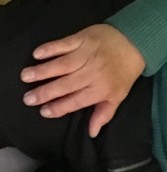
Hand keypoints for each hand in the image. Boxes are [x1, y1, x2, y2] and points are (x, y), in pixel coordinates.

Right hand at [21, 24, 144, 137]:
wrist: (134, 43)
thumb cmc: (124, 72)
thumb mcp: (118, 96)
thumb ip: (103, 114)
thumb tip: (92, 133)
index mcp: (101, 89)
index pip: (76, 101)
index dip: (59, 107)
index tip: (43, 111)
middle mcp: (92, 73)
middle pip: (66, 85)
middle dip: (45, 93)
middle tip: (28, 99)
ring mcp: (86, 55)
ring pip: (61, 65)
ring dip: (42, 71)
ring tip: (26, 77)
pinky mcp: (82, 38)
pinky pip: (63, 44)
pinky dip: (50, 48)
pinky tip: (37, 54)